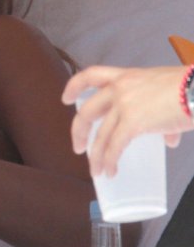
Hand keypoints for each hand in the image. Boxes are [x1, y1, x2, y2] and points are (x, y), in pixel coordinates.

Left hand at [63, 64, 190, 176]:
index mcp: (126, 76)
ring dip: (95, 156)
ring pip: (100, 135)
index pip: (91, 75)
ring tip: (96, 170)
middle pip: (87, 112)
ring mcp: (124, 105)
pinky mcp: (133, 122)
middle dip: (79, 132)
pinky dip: (110, 161)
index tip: (65, 99)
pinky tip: (110, 171)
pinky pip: (114, 146)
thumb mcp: (168, 92)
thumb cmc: (191, 90)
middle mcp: (120, 88)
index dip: (74, 87)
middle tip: (78, 148)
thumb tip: (168, 140)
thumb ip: (162, 116)